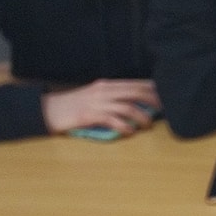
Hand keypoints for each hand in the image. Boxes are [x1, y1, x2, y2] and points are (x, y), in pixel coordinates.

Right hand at [43, 79, 160, 134]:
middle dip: (153, 100)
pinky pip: (112, 120)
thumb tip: (136, 103)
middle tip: (165, 110)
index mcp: (106, 85)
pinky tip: (130, 132)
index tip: (166, 96)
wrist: (48, 110)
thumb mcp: (95, 95)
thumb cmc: (74, 105)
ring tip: (148, 125)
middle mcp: (103, 91)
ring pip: (127, 107)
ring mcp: (96, 103)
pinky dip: (124, 126)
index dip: (152, 89)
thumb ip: (113, 96)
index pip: (135, 84)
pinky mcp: (89, 115)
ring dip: (141, 117)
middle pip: (135, 92)